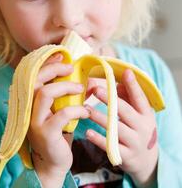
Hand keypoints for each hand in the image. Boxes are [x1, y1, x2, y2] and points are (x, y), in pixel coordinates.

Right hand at [28, 53, 89, 186]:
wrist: (53, 162)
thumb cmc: (58, 134)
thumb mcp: (61, 112)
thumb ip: (68, 97)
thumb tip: (87, 80)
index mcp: (31, 102)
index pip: (33, 77)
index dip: (46, 64)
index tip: (61, 57)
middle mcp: (28, 109)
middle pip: (35, 81)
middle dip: (54, 70)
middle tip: (70, 68)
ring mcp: (34, 121)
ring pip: (45, 94)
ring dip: (65, 87)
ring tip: (80, 89)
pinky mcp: (45, 133)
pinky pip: (61, 115)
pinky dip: (77, 109)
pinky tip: (86, 111)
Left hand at [85, 69, 157, 187]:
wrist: (146, 160)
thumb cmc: (138, 130)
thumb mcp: (139, 114)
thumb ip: (128, 98)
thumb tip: (116, 81)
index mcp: (146, 115)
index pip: (140, 98)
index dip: (133, 85)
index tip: (126, 72)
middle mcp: (142, 128)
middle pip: (126, 112)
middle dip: (111, 100)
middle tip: (96, 90)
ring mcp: (135, 143)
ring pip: (116, 128)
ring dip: (99, 118)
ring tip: (86, 109)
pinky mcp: (125, 156)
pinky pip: (110, 146)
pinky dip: (98, 139)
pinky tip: (87, 132)